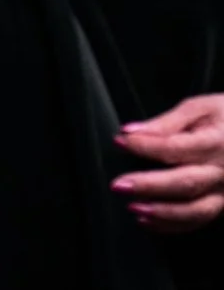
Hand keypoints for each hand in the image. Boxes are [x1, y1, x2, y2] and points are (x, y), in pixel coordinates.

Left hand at [116, 94, 223, 231]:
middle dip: (149, 186)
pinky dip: (173, 225)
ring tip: (133, 208)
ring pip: (196, 210)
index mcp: (216, 142)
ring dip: (163, 213)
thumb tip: (130, 130)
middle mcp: (223, 172)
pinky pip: (200, 220)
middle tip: (119, 185)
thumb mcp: (200, 108)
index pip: (176, 148)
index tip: (120, 141)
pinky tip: (149, 221)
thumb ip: (166, 122)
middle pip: (185, 183)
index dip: (145, 146)